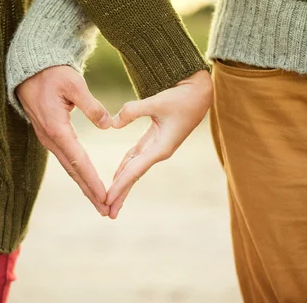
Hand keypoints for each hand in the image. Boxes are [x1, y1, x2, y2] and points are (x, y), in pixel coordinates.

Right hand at [16, 66, 112, 215]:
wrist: (29, 70)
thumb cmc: (52, 74)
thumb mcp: (74, 84)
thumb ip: (91, 105)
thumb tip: (108, 125)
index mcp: (57, 128)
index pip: (79, 161)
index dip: (92, 180)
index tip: (105, 197)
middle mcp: (51, 139)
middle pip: (73, 171)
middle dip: (90, 192)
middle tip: (106, 210)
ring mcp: (48, 139)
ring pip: (69, 168)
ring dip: (84, 186)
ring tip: (99, 202)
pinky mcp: (50, 136)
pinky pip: (66, 159)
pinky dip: (78, 173)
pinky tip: (86, 181)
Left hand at [106, 70, 212, 218]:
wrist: (200, 93)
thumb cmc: (182, 97)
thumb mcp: (157, 102)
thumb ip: (132, 111)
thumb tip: (112, 124)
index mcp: (161, 148)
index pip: (135, 171)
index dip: (120, 186)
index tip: (107, 200)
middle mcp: (158, 152)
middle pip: (134, 176)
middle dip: (121, 194)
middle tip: (107, 213)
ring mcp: (157, 147)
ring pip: (134, 169)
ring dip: (122, 184)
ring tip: (110, 200)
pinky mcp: (155, 140)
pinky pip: (136, 157)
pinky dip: (125, 167)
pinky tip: (117, 176)